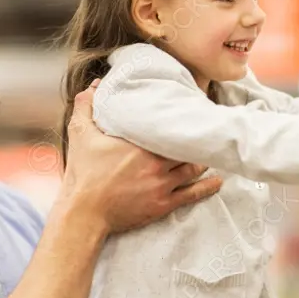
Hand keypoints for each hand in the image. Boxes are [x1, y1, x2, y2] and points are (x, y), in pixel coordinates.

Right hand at [54, 80, 223, 236]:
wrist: (84, 213)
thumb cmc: (83, 174)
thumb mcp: (80, 135)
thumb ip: (86, 106)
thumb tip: (94, 84)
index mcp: (140, 144)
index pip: (170, 126)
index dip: (182, 119)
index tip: (192, 110)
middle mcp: (156, 163)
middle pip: (185, 147)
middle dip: (196, 139)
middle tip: (207, 129)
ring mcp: (162, 185)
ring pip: (192, 169)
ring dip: (202, 160)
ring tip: (210, 151)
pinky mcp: (163, 204)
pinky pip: (192, 194)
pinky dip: (207, 187)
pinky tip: (218, 182)